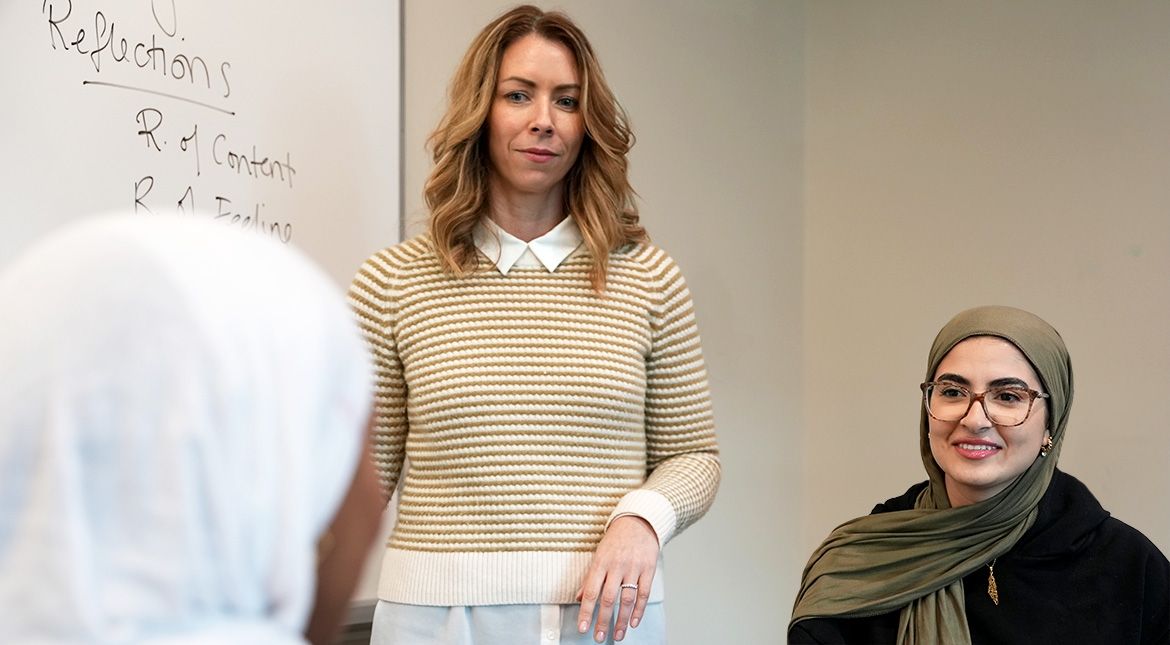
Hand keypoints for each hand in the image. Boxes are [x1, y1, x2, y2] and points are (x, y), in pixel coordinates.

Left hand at [575, 515, 658, 642]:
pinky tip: (634, 622)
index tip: (582, 627)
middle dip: (603, 621)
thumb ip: (589, 578)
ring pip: (627, 599)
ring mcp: (633, 568)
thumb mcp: (598, 555)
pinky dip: (639, 610)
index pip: (590, 591)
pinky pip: (644, 593)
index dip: (585, 611)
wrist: (639, 521)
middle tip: (599, 637)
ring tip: (617, 635)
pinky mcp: (648, 569)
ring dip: (622, 620)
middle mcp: (616, 566)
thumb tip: (578, 598)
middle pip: (608, 599)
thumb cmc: (616, 539)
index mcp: (600, 563)